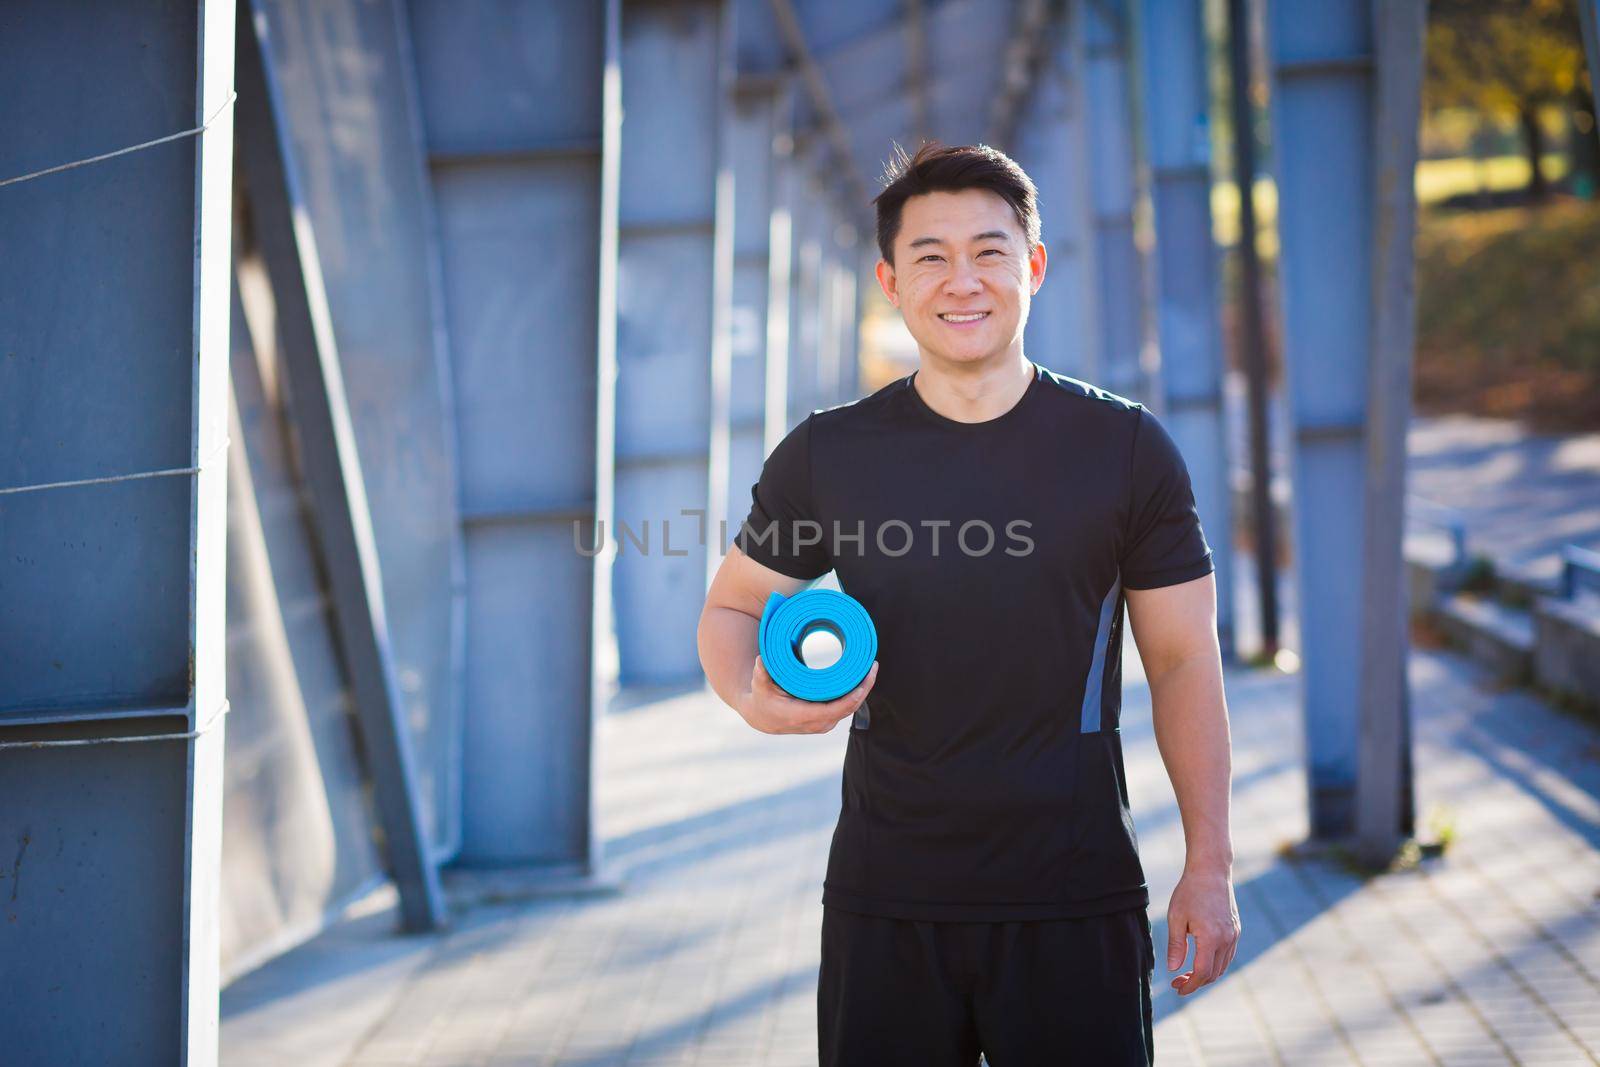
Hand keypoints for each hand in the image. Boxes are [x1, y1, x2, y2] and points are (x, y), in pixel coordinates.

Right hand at [737, 657, 878, 734]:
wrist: (763, 718)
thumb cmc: (762, 699)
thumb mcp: (759, 686)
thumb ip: (761, 674)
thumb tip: (762, 660)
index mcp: (804, 716)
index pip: (838, 708)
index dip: (855, 694)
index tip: (865, 678)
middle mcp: (818, 723)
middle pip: (850, 708)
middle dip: (864, 687)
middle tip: (872, 665)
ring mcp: (824, 724)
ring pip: (850, 709)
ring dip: (862, 691)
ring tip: (869, 669)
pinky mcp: (827, 721)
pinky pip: (846, 709)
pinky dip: (856, 695)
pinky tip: (862, 681)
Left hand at [1164, 868, 1239, 994]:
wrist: (1211, 871)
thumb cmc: (1189, 891)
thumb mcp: (1176, 917)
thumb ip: (1176, 945)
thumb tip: (1173, 969)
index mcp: (1211, 938)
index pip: (1202, 973)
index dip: (1190, 985)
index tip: (1177, 989)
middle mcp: (1226, 939)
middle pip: (1214, 973)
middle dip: (1196, 982)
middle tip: (1178, 982)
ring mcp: (1234, 935)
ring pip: (1223, 966)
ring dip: (1207, 975)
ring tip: (1188, 974)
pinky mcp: (1235, 929)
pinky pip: (1228, 955)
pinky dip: (1216, 964)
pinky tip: (1202, 961)